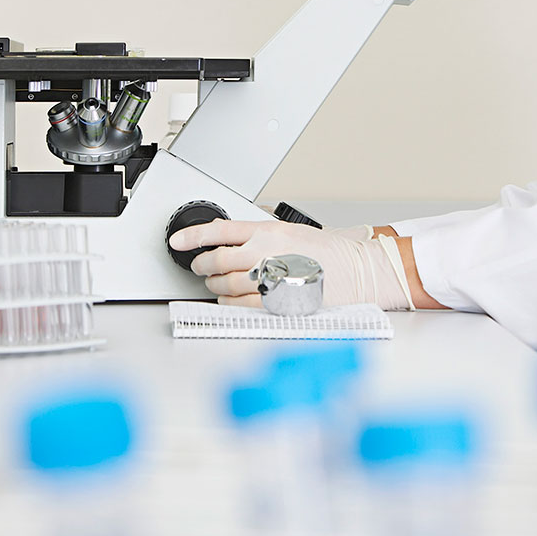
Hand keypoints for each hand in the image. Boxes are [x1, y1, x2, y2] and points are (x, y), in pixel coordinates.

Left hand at [169, 218, 414, 309]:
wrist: (359, 273)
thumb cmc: (332, 253)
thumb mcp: (294, 231)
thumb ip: (261, 233)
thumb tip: (230, 235)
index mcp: (271, 232)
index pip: (221, 230)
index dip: (193, 236)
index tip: (177, 241)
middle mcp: (269, 253)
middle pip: (218, 259)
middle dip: (202, 264)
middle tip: (198, 266)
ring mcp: (273, 280)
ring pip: (226, 284)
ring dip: (214, 284)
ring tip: (215, 283)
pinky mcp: (279, 303)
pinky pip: (241, 305)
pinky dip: (229, 302)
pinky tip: (230, 299)